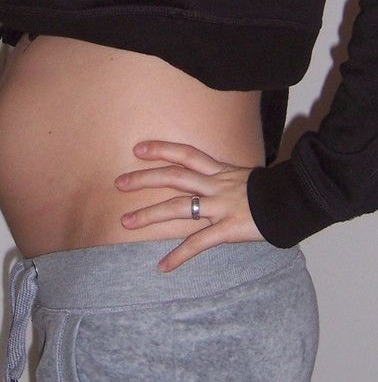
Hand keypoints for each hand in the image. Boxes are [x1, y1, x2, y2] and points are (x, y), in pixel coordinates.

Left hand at [114, 140, 265, 272]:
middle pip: (174, 177)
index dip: (161, 149)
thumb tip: (204, 184)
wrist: (297, 202)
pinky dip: (178, 256)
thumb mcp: (243, 177)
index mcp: (219, 171)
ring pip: (178, 207)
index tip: (138, 150)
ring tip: (126, 222)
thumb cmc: (271, 191)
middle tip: (119, 183)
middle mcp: (216, 185)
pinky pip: (198, 243)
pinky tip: (162, 267)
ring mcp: (220, 206)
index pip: (186, 154)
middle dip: (144, 179)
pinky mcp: (228, 229)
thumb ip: (221, 179)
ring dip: (150, 214)